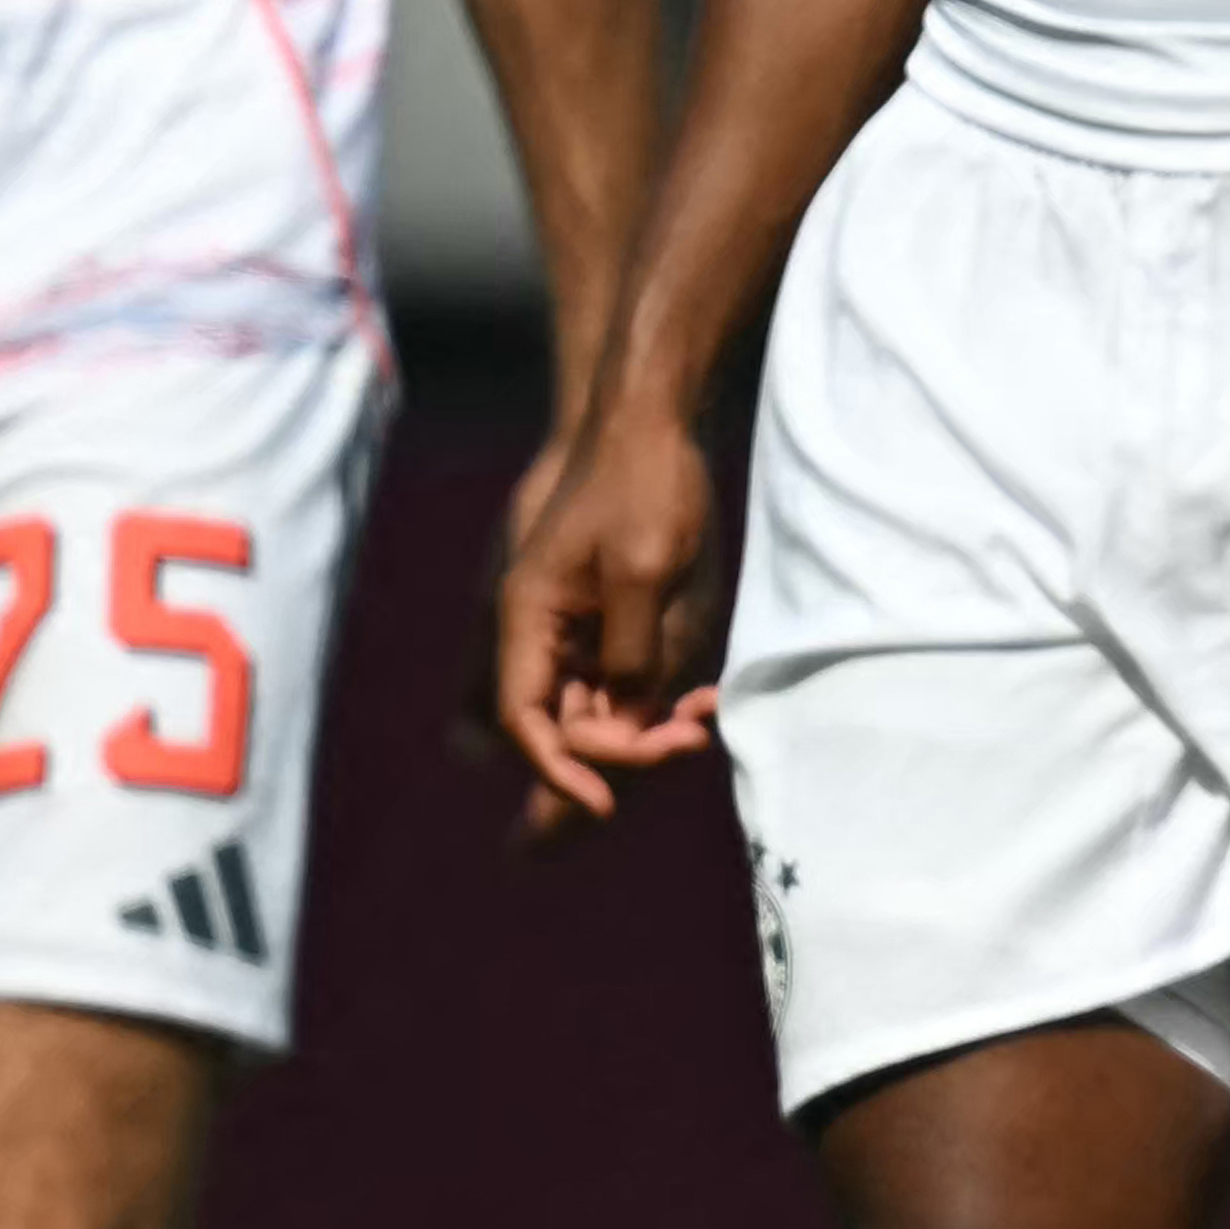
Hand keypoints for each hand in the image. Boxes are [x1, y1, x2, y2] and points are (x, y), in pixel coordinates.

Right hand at [485, 402, 729, 831]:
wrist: (651, 422)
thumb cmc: (640, 484)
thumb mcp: (641, 569)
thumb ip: (631, 650)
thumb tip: (629, 717)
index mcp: (529, 617)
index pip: (526, 719)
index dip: (558, 770)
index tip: (604, 805)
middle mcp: (544, 632)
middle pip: (569, 725)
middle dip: (626, 747)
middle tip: (691, 739)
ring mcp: (578, 628)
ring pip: (604, 710)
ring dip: (649, 727)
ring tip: (703, 716)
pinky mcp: (612, 620)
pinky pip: (628, 682)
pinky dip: (661, 698)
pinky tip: (703, 696)